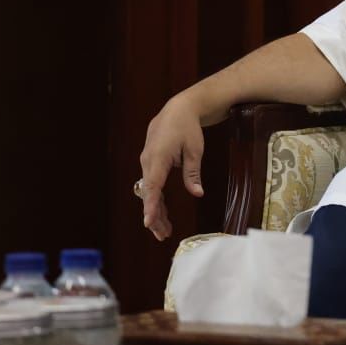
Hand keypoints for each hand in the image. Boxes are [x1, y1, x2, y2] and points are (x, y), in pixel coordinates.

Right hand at [137, 92, 206, 240]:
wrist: (178, 109)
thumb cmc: (187, 128)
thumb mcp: (194, 150)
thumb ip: (193, 173)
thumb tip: (198, 193)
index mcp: (158, 158)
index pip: (153, 186)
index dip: (151, 206)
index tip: (149, 222)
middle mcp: (148, 162)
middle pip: (149, 194)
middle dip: (155, 215)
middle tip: (163, 235)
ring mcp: (147, 163)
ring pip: (149, 192)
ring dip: (156, 210)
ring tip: (164, 231)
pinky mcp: (150, 164)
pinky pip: (152, 185)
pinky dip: (156, 200)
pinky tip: (162, 214)